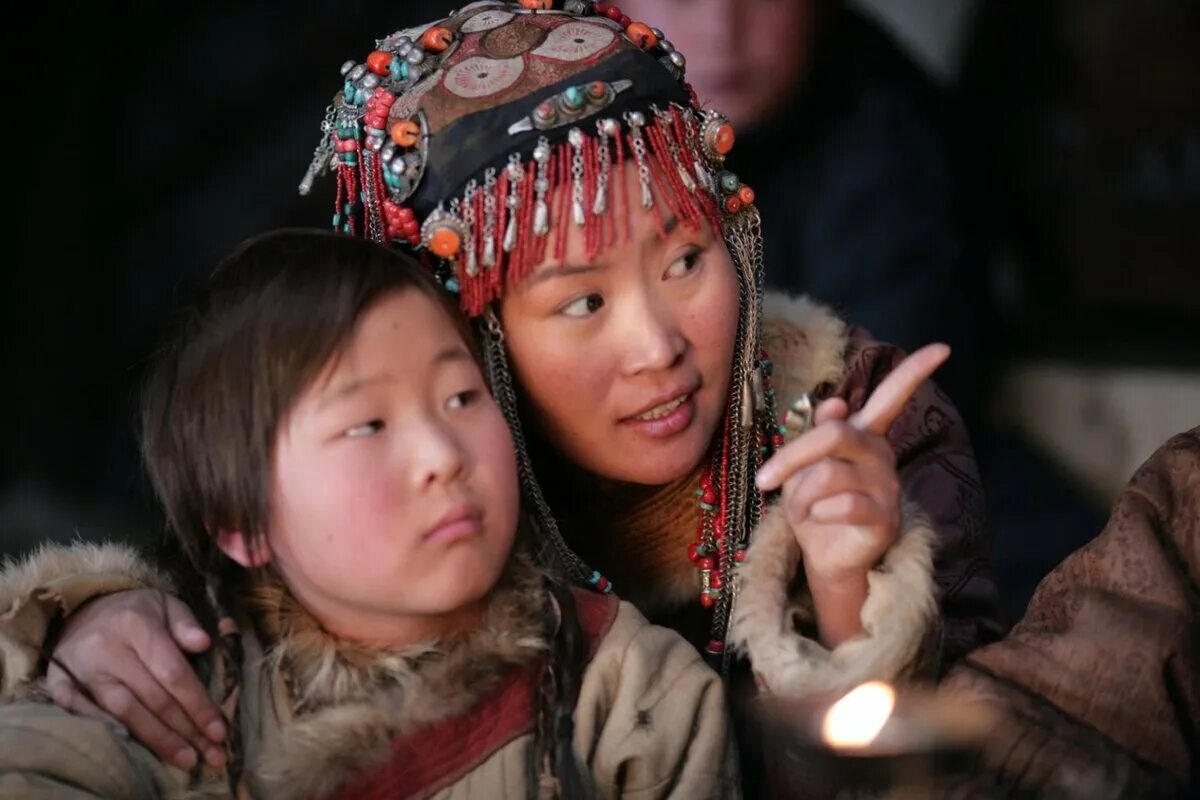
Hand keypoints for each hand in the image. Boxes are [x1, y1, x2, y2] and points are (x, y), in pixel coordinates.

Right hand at [46, 588, 227, 769]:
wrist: (78, 606)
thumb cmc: (132, 610)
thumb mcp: (164, 603)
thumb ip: (185, 623)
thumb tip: (204, 643)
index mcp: (137, 626)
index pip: (173, 673)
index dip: (197, 704)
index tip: (219, 729)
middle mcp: (108, 649)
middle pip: (152, 698)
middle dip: (185, 729)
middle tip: (212, 753)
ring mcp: (82, 669)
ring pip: (122, 712)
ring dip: (156, 739)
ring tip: (185, 758)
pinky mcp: (59, 683)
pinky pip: (82, 714)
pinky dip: (108, 732)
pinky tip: (134, 749)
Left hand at [755, 345, 948, 642]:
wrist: (823, 556)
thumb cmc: (813, 504)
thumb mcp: (804, 465)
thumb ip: (816, 433)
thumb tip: (834, 402)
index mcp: (865, 434)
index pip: (892, 397)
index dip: (915, 372)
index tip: (943, 347)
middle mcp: (881, 454)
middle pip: (834, 434)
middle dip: (791, 456)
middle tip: (763, 480)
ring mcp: (887, 486)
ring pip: (827, 474)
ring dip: (798, 496)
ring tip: (800, 511)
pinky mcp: (885, 517)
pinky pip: (841, 505)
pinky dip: (816, 514)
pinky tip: (821, 522)